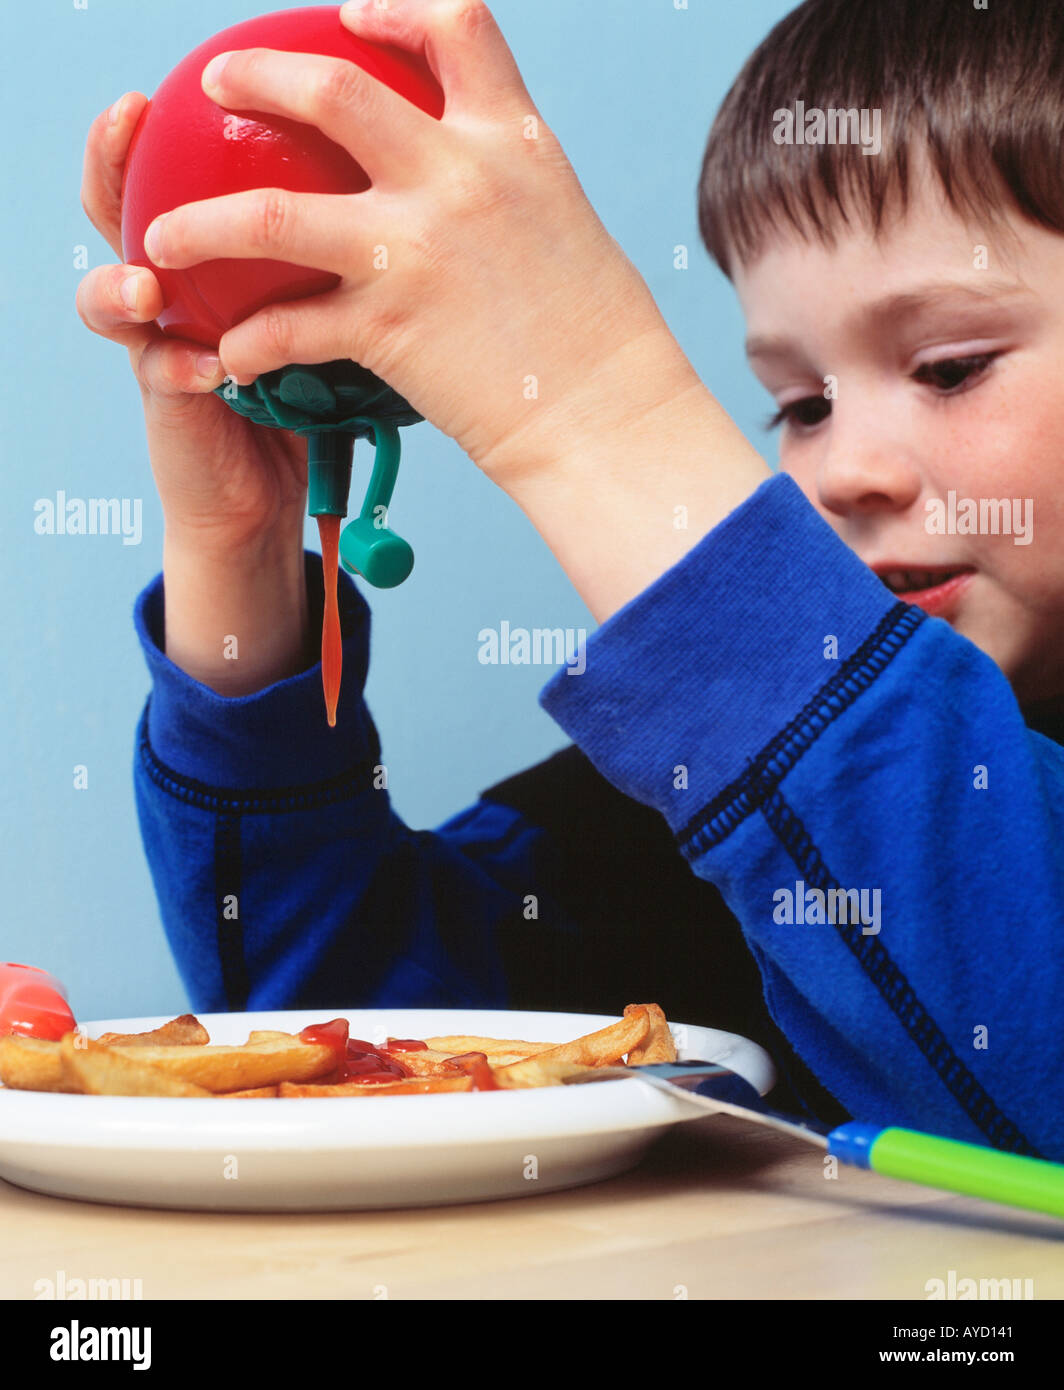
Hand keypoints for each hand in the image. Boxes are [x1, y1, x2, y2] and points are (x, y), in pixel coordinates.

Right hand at [78, 94, 311, 693]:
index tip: (201, 76)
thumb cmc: (315, 398)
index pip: (184, 173)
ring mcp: (162, 343)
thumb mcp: (338, 316)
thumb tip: (421, 188)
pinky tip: (213, 365)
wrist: (280, 492)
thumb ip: (347, 258)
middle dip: (112, 162)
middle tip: (129, 123)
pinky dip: (180, 367)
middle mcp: (178, 289)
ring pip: (112, 294)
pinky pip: (158, 374)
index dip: (182, 121)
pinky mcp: (169, 404)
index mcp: (219, 256)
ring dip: (123, 280)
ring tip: (147, 283)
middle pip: (122, 208)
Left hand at [140, 0, 687, 485]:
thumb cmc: (600, 337)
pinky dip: (250, 343)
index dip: (395, 6)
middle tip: (216, 82)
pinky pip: (288, 328)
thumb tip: (474, 180)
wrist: (609, 416)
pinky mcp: (386, 328)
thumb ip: (506, 184)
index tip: (351, 11)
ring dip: (202, 220)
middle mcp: (457, 176)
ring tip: (158, 232)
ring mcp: (414, 249)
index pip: (453, 25)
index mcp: (512, 141)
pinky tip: (231, 356)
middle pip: (329, 89)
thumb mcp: (563, 223)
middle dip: (257, 75)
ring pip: (270, 210)